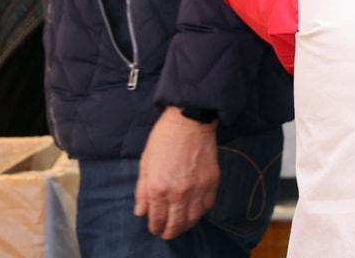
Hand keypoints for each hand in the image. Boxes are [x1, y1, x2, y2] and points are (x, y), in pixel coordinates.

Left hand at [134, 107, 219, 238]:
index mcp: (159, 188)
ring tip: (182, 224)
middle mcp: (179, 192)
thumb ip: (143, 191)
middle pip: (176, 224)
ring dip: (187, 225)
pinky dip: (201, 211)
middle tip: (168, 233)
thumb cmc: (163, 139)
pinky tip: (195, 210)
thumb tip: (141, 212)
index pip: (157, 219)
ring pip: (194, 218)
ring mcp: (198, 188)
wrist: (189, 121)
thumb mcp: (146, 164)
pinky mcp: (212, 181)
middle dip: (170, 232)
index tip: (154, 228)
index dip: (155, 227)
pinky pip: (208, 205)